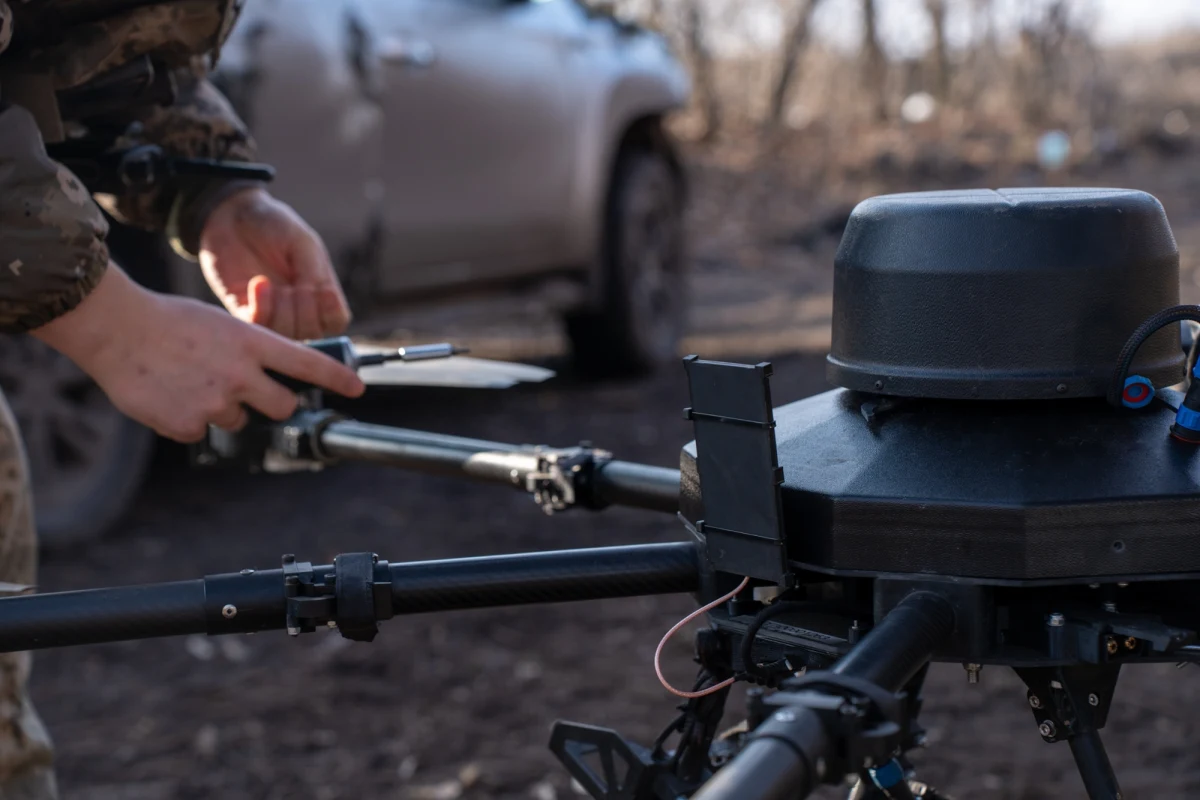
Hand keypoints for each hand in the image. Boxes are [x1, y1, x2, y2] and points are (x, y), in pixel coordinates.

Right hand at [32, 265, 364, 441]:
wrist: (115, 328)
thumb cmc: (168, 320)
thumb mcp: (221, 324)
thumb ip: (249, 351)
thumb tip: (266, 377)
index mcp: (252, 344)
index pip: (308, 365)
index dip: (338, 379)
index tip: (357, 389)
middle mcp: (241, 376)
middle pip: (283, 407)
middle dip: (274, 404)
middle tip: (250, 392)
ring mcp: (216, 403)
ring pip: (237, 420)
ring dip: (221, 409)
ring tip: (189, 382)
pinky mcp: (188, 424)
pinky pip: (199, 431)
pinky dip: (186, 419)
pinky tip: (168, 395)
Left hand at [199, 187, 351, 339]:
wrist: (232, 215)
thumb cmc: (273, 225)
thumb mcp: (303, 243)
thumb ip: (315, 274)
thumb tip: (316, 300)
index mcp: (320, 292)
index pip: (336, 322)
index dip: (331, 313)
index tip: (322, 289)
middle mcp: (298, 308)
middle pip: (312, 333)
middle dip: (304, 310)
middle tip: (294, 284)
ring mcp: (271, 312)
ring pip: (286, 335)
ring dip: (282, 310)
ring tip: (271, 282)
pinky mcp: (244, 312)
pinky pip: (258, 327)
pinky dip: (261, 308)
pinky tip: (258, 283)